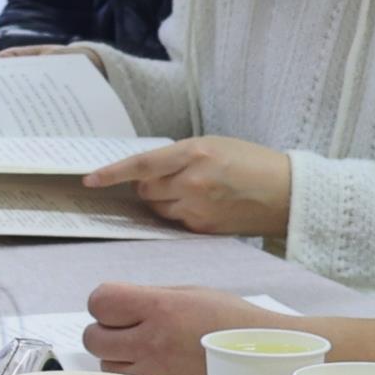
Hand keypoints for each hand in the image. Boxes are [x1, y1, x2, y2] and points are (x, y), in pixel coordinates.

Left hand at [79, 281, 272, 374]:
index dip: (104, 306)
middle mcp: (153, 343)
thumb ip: (150, 299)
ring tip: (152, 359)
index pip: (100, 301)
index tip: (116, 311)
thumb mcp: (193, 295)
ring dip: (121, 364)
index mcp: (160, 308)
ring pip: (107, 371)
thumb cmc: (234, 324)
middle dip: (107, 336)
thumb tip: (114, 306)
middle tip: (130, 338)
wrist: (270, 361)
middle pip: (93, 339)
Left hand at [86, 135, 293, 238]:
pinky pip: (175, 222)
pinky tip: (201, 206)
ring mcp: (198, 207)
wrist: (285, 192)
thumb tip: (144, 173)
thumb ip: (179, 157)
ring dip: (163, 201)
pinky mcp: (204, 228)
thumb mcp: (214, 146)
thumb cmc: (251, 162)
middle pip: (146, 189)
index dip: (113, 173)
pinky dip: (179, 214)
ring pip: (158, 208)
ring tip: (191, 192)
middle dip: (148, 185)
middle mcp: (193, 181)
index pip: (142, 164)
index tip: (89, 179)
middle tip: (170, 179)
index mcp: (195, 153)